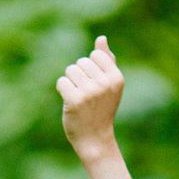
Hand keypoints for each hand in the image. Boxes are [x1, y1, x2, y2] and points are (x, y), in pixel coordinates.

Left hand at [55, 35, 122, 162]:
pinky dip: (63, 90)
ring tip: (79, 99)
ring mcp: (90, 92)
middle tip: (87, 96)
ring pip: (70, 70)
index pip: (95, 55)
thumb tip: (101, 38)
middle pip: (81, 62)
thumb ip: (107, 61)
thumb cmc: (101, 110)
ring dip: (71, 83)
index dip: (91, 69)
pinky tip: (70, 103)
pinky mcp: (74, 100)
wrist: (95, 140)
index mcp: (116, 78)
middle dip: (80, 76)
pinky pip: (62, 82)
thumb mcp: (109, 86)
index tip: (95, 86)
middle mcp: (105, 84)